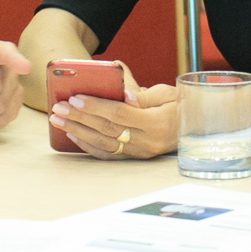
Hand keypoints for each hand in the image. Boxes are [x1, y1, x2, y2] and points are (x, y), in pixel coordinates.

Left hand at [50, 82, 177, 157]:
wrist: (192, 127)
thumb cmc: (178, 105)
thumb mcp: (166, 93)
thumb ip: (143, 94)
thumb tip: (124, 93)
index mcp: (156, 122)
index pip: (120, 113)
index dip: (96, 106)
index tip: (75, 98)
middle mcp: (147, 141)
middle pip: (107, 129)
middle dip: (79, 118)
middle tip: (58, 108)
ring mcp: (140, 152)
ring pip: (103, 143)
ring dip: (77, 131)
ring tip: (58, 120)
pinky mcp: (134, 158)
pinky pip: (108, 154)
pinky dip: (88, 146)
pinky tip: (73, 135)